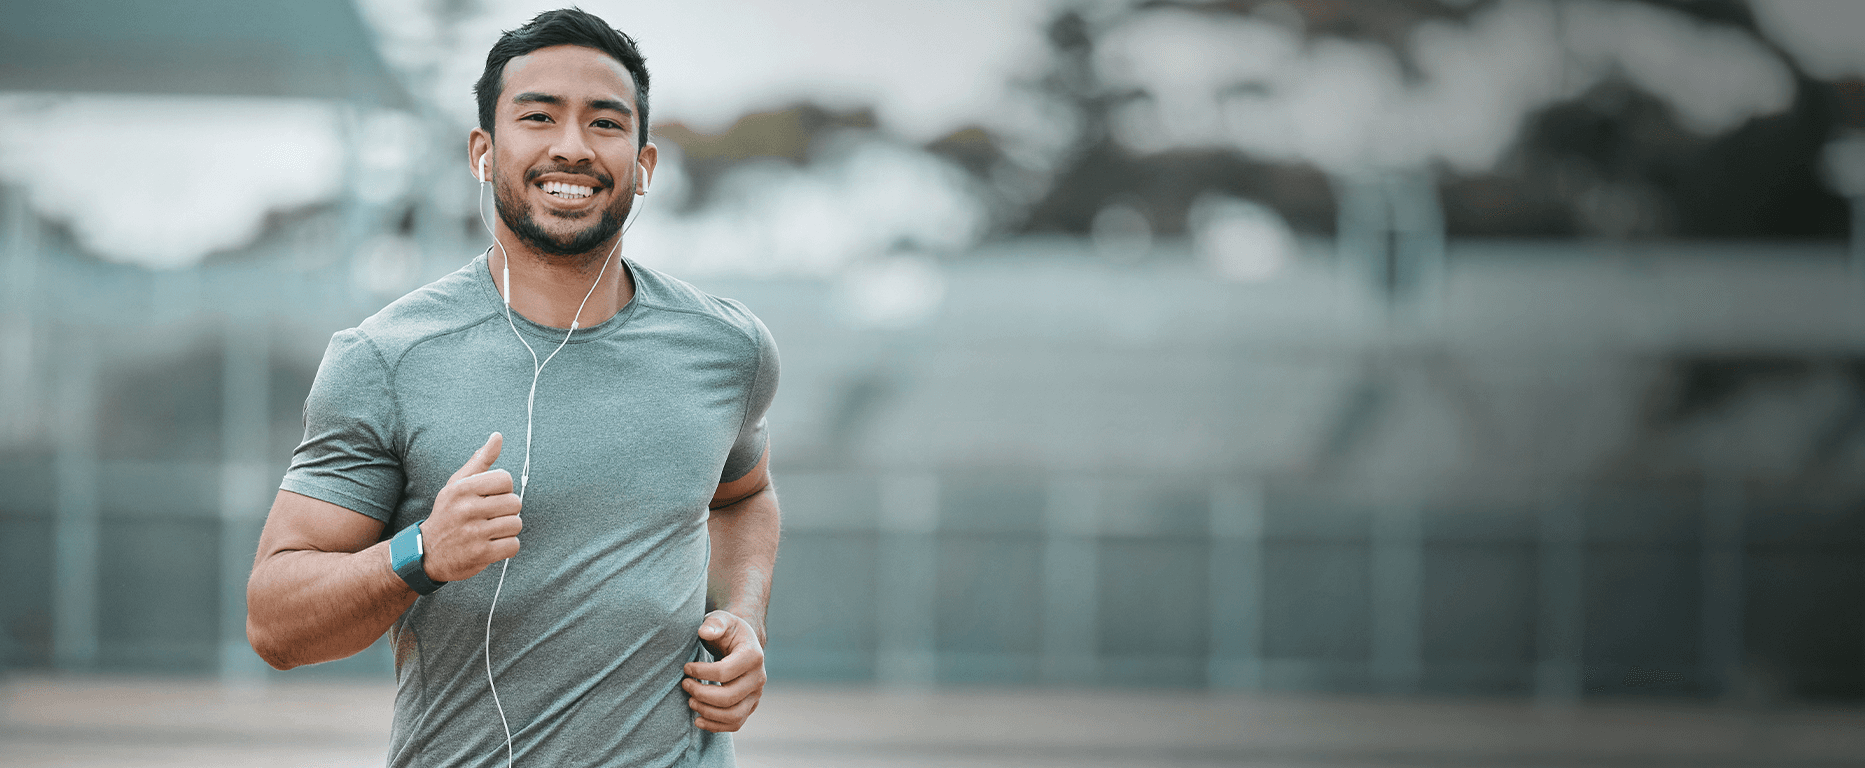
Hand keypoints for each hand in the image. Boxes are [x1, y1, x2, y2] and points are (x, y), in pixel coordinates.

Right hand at [419, 432, 522, 582]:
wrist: (427, 553)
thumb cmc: (448, 513)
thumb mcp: (457, 485)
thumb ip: (480, 461)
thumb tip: (498, 436)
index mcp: (462, 488)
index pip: (506, 479)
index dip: (503, 489)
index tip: (491, 497)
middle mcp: (467, 509)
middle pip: (515, 503)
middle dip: (507, 511)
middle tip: (491, 516)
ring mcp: (474, 533)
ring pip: (516, 524)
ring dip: (508, 529)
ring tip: (491, 530)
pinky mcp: (480, 554)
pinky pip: (513, 545)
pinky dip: (507, 546)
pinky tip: (492, 544)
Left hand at [681, 610, 765, 732]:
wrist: (740, 643)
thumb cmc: (727, 631)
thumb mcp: (721, 620)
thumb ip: (713, 623)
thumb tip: (704, 632)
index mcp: (754, 655)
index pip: (724, 672)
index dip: (701, 673)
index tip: (686, 668)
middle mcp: (759, 678)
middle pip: (728, 697)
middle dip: (700, 693)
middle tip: (685, 684)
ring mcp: (756, 695)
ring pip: (733, 715)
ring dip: (707, 712)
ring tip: (690, 701)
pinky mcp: (750, 707)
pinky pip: (735, 724)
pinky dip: (715, 726)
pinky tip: (698, 719)